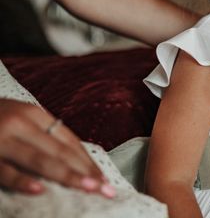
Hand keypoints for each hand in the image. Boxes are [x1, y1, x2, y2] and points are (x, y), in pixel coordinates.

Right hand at [0, 99, 114, 196]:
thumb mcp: (18, 119)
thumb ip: (42, 136)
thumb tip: (75, 160)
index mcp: (34, 114)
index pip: (68, 140)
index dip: (88, 160)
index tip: (104, 179)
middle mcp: (21, 123)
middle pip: (60, 151)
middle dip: (85, 171)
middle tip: (104, 189)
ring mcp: (2, 139)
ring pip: (40, 160)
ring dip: (66, 176)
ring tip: (87, 188)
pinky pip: (5, 171)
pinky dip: (23, 181)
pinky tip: (40, 190)